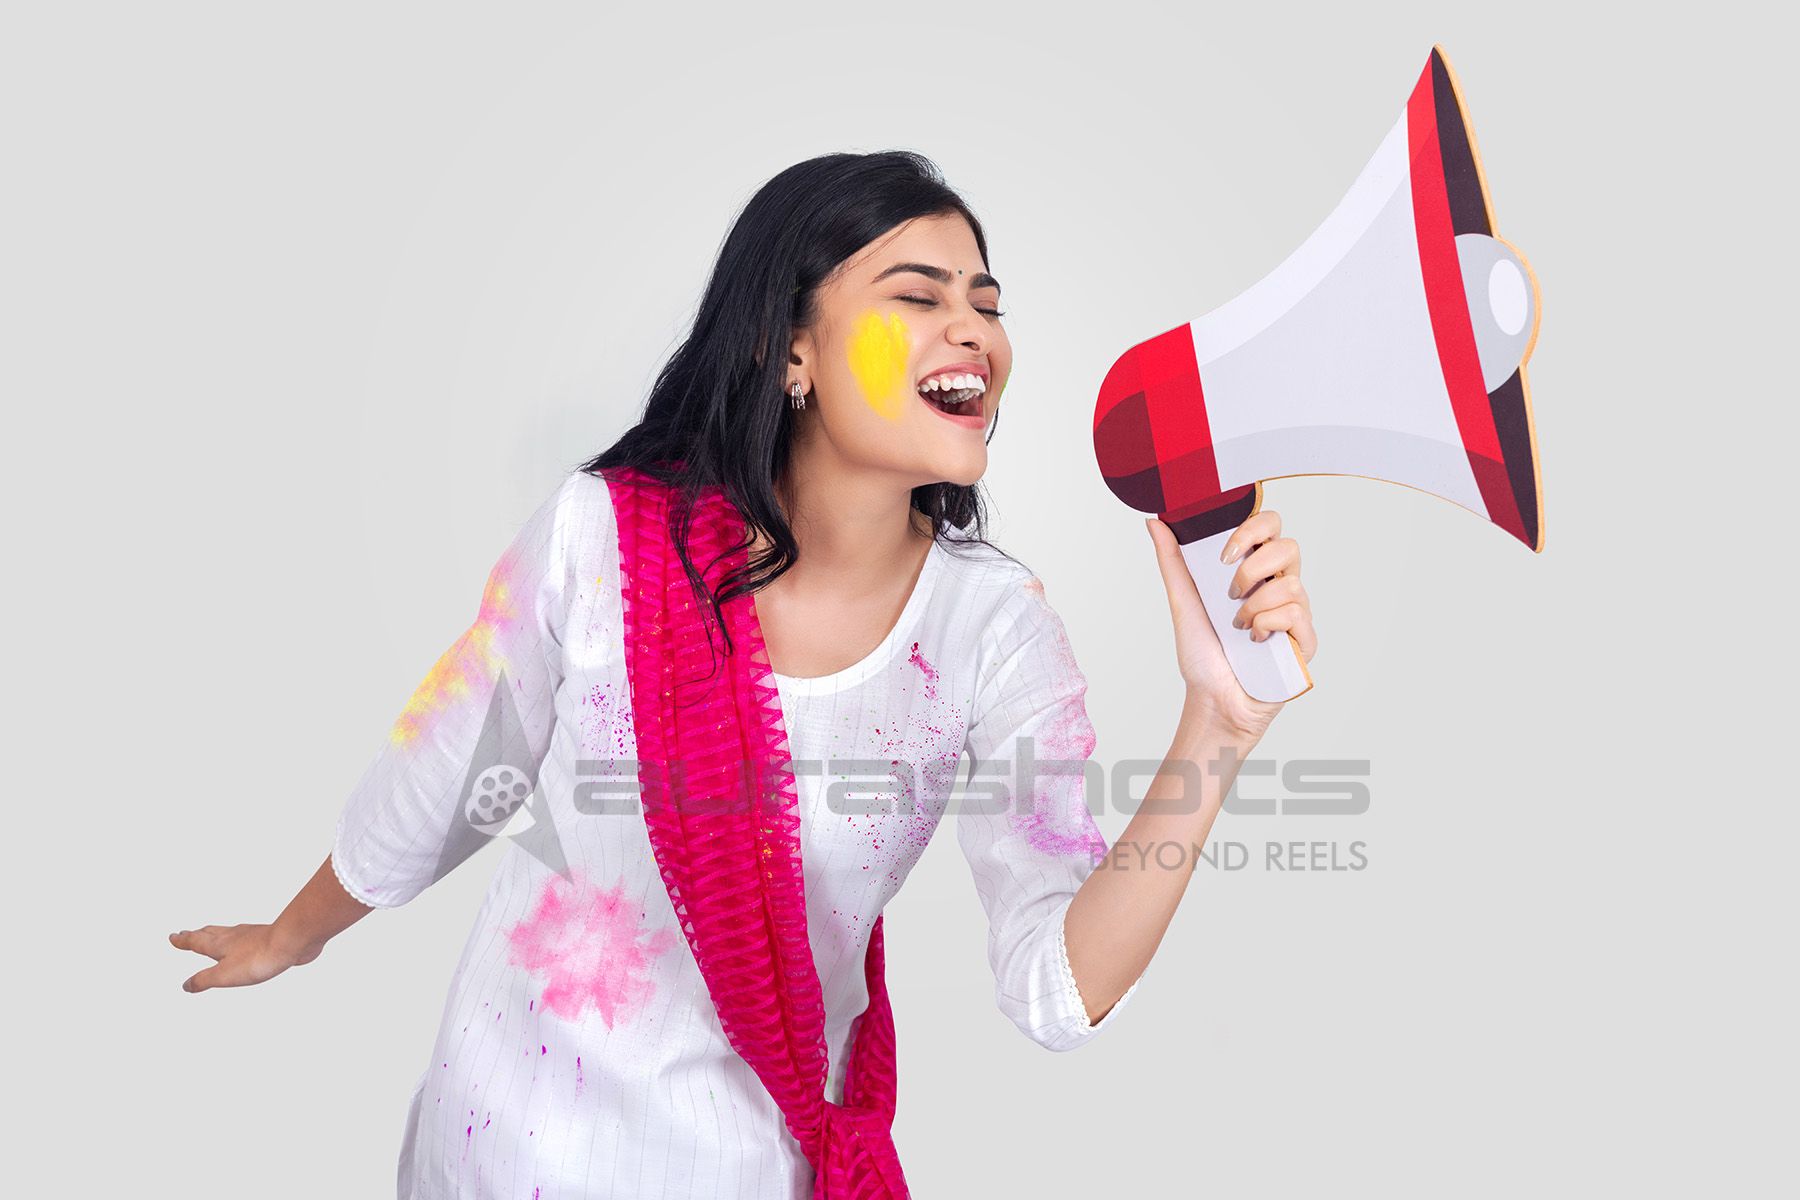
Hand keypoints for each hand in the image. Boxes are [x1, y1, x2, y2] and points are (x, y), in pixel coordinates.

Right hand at [169, 923, 315, 993]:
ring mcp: (252, 935)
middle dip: (195, 935)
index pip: (195, 941)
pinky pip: (248, 937)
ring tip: (212, 936)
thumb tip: (186, 985)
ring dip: (216, 935)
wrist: (292, 941)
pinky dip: (239, 939)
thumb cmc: (259, 957)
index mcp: (219, 944)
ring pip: (228, 933)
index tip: (173, 936)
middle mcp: (234, 936)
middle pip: (209, 933)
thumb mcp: (224, 975)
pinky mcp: (269, 938)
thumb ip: (204, 980)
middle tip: (186, 933)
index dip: (182, 941)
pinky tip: (246, 942)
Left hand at [1145, 510, 1317, 738]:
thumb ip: (1172, 560)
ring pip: (1292, 583)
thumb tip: (1156, 522)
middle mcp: (1278, 588)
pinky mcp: (1304, 641)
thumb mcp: (1182, 601)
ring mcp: (1295, 614)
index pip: (1271, 527)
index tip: (1224, 554)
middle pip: (1290, 546)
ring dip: (1254, 605)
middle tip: (1229, 594)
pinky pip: (1297, 614)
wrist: (1210, 699)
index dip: (1254, 528)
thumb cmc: (1201, 654)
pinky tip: (1254, 641)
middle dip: (1253, 567)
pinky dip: (1267, 625)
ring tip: (1237, 626)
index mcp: (1254, 572)